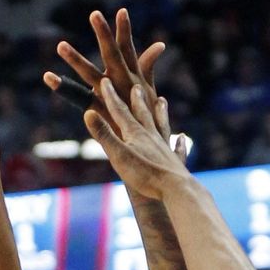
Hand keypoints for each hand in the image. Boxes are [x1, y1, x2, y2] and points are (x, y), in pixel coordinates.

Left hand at [44, 8, 165, 135]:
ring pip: (90, 74)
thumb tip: (159, 45)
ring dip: (76, 59)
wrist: (148, 149)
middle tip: (94, 14)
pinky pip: (77, 98)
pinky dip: (62, 87)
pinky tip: (48, 77)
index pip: (129, 49)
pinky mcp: (98, 111)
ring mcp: (109, 97)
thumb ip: (148, 66)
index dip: (125, 31)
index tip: (122, 11)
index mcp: (133, 77)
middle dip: (104, 34)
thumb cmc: (147, 118)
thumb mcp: (147, 89)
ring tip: (60, 45)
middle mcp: (121, 84)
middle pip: (112, 55)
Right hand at [84, 80, 191, 198]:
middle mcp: (152, 137)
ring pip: (162, 126)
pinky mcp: (175, 163)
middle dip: (137, 100)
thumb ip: (104, 134)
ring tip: (162, 101)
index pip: (120, 111)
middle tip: (137, 86)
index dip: (111, 96)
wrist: (175, 189)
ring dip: (160, 113)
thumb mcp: (118, 155)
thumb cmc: (144, 174)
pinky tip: (182, 138)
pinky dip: (179, 143)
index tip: (105, 80)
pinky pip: (177, 150)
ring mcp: (165, 149)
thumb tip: (88, 112)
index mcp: (136, 134)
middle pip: (143, 114)